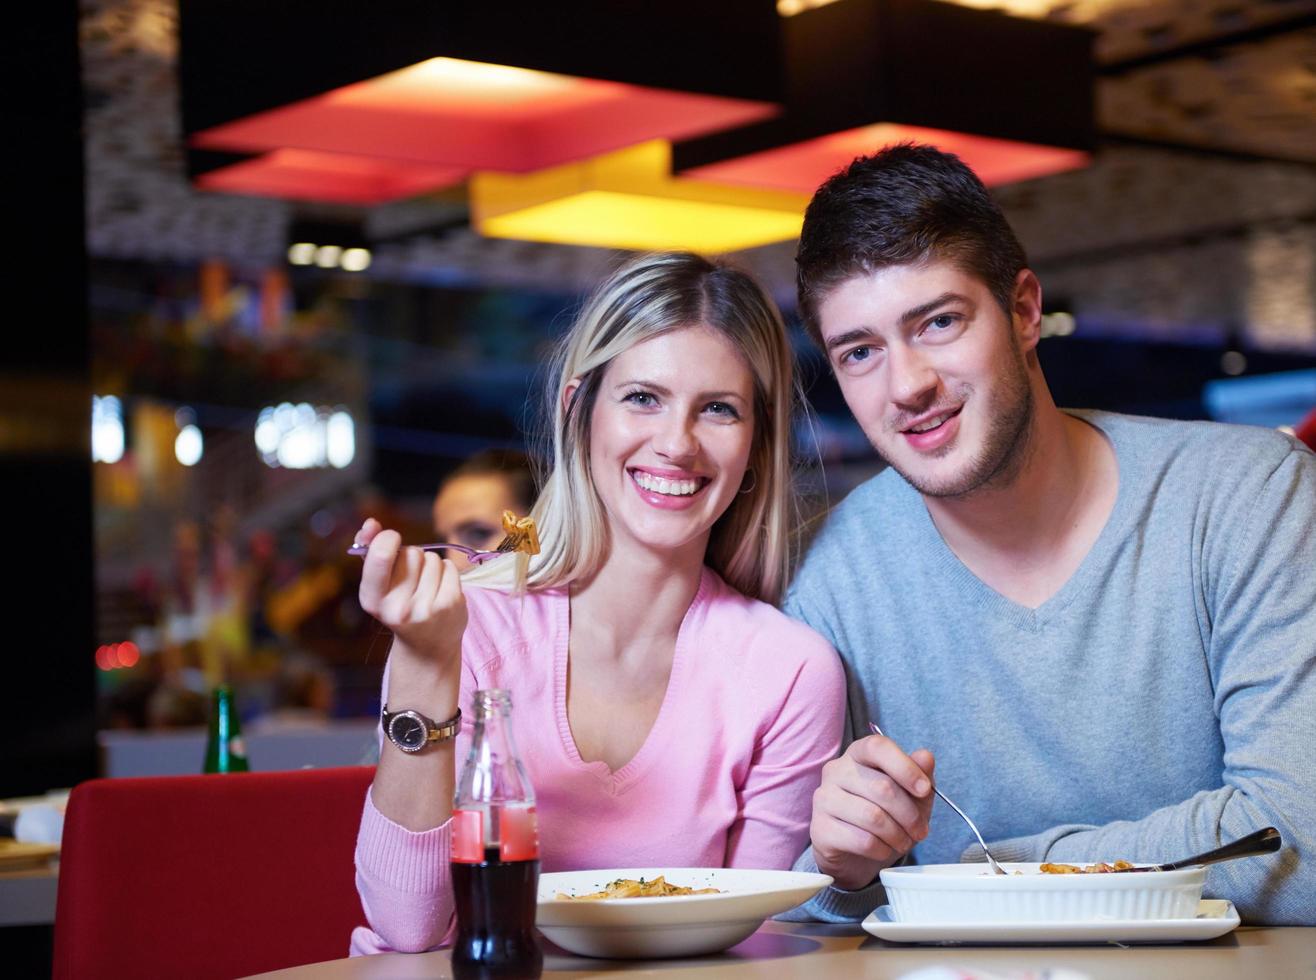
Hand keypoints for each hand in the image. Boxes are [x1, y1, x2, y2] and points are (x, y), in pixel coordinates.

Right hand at [355, 518, 466, 681]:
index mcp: (372, 600)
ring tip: (426, 588)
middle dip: (412, 558)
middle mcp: (397, 608)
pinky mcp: (449, 606)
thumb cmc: (398, 605)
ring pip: (432, 558)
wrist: (427, 647)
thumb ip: (369, 550)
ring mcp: (425, 609)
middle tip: (410, 581)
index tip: (391, 540)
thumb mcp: (378, 584)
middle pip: (410, 553)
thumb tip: (370, 524)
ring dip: (430, 566)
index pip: (379, 556)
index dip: (387, 539)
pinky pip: (449, 566)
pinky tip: (440, 590)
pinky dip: (446, 572)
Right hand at [810, 733, 935, 889]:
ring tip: (904, 842)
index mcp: (858, 754)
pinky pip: (862, 840)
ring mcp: (824, 798)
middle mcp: (836, 770)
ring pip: (873, 816)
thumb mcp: (910, 795)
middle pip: (882, 787)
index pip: (878, 747)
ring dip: (897, 835)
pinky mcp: (820, 829)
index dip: (905, 767)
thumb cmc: (886, 815)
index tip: (925, 789)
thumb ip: (919, 774)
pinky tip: (883, 849)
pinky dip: (882, 849)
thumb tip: (926, 757)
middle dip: (910, 815)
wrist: (856, 853)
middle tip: (920, 831)